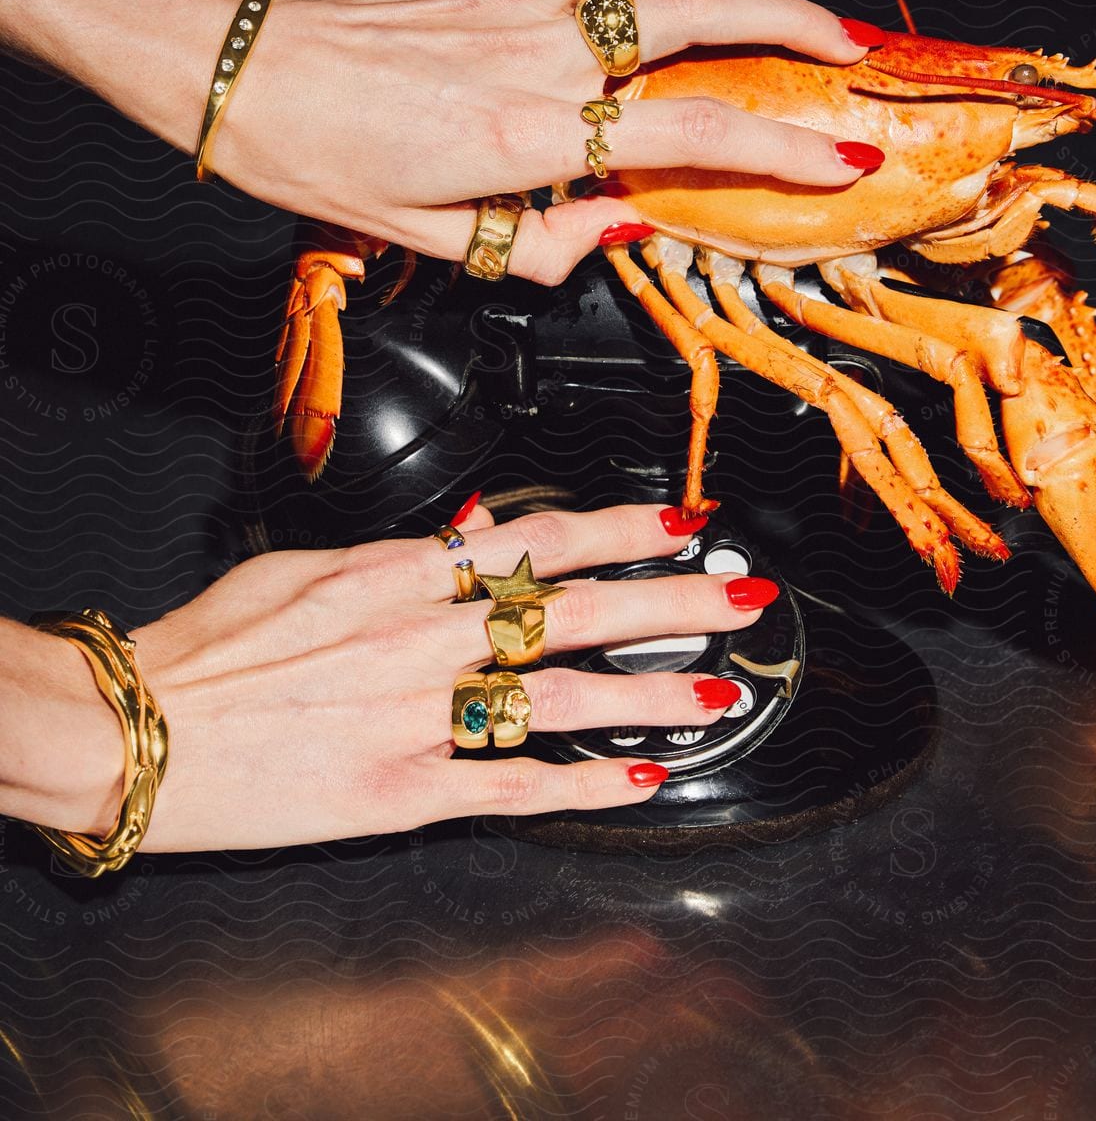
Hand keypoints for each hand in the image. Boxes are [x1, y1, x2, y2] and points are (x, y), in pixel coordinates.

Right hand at [117, 500, 778, 850]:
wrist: (141, 730)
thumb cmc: (214, 648)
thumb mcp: (306, 565)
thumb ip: (403, 551)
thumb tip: (478, 527)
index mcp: (396, 573)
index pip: (536, 539)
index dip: (620, 528)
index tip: (680, 520)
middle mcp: (419, 637)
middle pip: (571, 610)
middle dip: (668, 599)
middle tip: (739, 595)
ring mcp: (415, 716)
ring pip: (558, 696)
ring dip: (649, 692)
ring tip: (714, 690)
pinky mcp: (401, 792)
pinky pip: (512, 786)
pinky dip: (581, 783)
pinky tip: (635, 779)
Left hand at [206, 0, 883, 280]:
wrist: (236, 65)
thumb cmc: (314, 153)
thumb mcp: (424, 237)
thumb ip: (537, 245)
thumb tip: (617, 233)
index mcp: (530, 133)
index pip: (694, 133)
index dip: (784, 146)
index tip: (842, 156)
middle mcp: (539, 52)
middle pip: (703, 15)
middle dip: (793, 24)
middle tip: (841, 44)